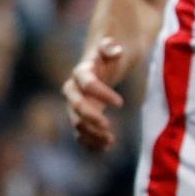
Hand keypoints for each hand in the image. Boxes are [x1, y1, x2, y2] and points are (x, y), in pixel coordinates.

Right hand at [62, 37, 126, 151]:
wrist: (99, 67)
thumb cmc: (108, 57)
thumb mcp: (111, 49)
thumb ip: (110, 47)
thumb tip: (115, 49)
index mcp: (81, 72)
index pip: (86, 82)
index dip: (101, 92)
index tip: (121, 103)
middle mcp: (73, 90)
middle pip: (75, 105)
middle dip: (89, 116)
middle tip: (108, 126)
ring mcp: (74, 106)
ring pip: (76, 122)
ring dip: (91, 133)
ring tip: (110, 140)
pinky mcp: (80, 117)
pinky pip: (80, 133)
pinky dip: (90, 142)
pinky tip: (105, 148)